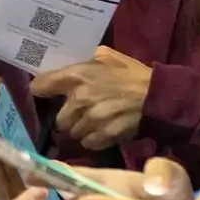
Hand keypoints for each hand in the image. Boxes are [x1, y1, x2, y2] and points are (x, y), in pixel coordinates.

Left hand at [31, 46, 152, 149]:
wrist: (159, 96)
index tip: (45, 92)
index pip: (40, 86)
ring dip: (81, 129)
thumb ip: (84, 60)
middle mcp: (79, 99)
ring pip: (73, 132)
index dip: (41, 89)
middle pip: (58, 119)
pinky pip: (88, 143)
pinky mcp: (104, 135)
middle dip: (68, 117)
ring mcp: (91, 119)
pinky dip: (93, 139)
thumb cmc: (133, 74)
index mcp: (77, 76)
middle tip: (79, 113)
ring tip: (94, 122)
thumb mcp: (107, 57)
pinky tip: (103, 130)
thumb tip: (67, 63)